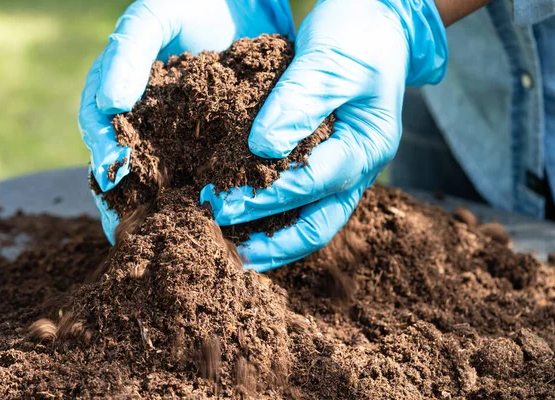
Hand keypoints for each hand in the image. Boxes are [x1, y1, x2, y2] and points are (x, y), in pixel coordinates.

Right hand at [78, 0, 294, 243]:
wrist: (249, 2)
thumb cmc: (194, 1)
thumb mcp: (153, 17)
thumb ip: (128, 51)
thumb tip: (112, 105)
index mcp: (123, 94)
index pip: (100, 133)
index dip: (103, 156)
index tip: (114, 175)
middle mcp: (150, 119)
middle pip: (130, 167)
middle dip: (130, 199)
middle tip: (134, 230)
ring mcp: (184, 133)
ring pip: (167, 177)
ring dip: (165, 205)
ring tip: (171, 231)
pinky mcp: (220, 140)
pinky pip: (209, 172)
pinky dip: (207, 194)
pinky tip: (216, 215)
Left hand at [201, 0, 447, 270]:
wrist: (377, 24)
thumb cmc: (357, 36)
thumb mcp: (329, 60)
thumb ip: (298, 102)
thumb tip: (259, 149)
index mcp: (367, 145)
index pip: (312, 183)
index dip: (266, 198)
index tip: (222, 203)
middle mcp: (361, 166)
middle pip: (321, 223)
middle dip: (278, 245)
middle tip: (236, 257)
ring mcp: (348, 166)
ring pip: (316, 219)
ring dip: (280, 239)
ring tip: (242, 253)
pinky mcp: (331, 159)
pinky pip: (308, 199)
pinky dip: (281, 215)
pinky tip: (253, 220)